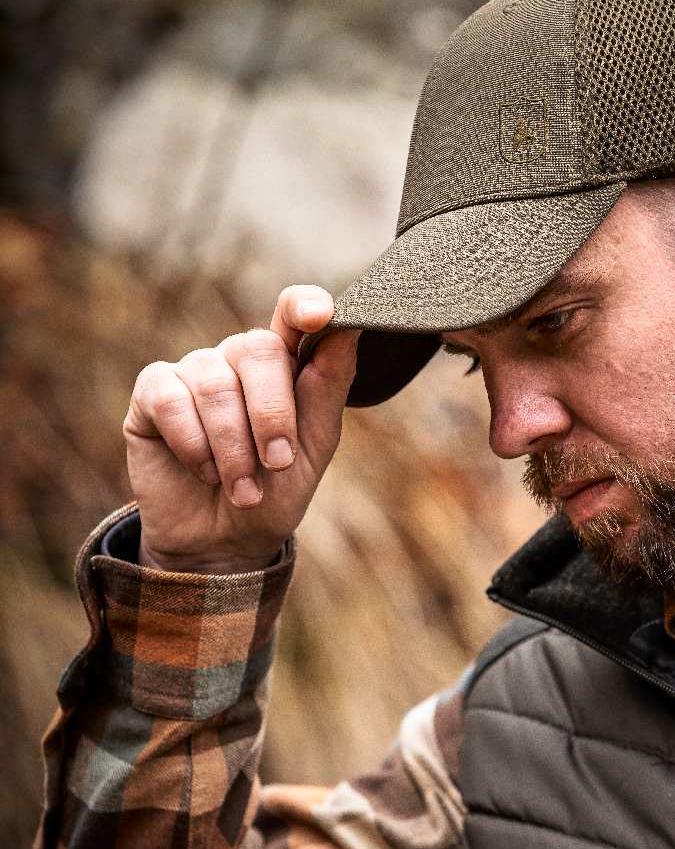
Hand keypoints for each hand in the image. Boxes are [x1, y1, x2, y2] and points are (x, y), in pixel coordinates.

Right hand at [123, 285, 357, 572]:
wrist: (224, 544)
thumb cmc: (275, 493)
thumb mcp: (314, 449)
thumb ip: (327, 389)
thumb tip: (348, 328)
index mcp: (285, 365)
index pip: (293, 313)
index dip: (304, 305)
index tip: (319, 315)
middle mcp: (237, 358)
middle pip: (258, 349)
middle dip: (272, 414)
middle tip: (277, 464)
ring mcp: (194, 371)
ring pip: (214, 384)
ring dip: (233, 447)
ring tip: (243, 489)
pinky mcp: (153, 393)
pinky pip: (171, 400)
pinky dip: (193, 444)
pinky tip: (203, 472)